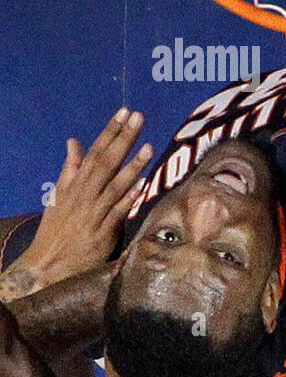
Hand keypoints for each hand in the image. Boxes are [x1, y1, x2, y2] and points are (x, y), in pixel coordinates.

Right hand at [18, 110, 152, 286]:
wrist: (46, 264)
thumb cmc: (57, 229)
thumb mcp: (59, 195)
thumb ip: (70, 169)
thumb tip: (74, 142)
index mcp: (75, 184)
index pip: (94, 151)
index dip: (109, 131)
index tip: (124, 112)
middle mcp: (84, 194)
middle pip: (105, 161)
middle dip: (123, 138)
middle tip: (138, 117)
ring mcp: (94, 212)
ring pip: (114, 185)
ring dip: (131, 166)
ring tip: (148, 146)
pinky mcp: (102, 231)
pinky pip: (117, 212)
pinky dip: (129, 198)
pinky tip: (142, 185)